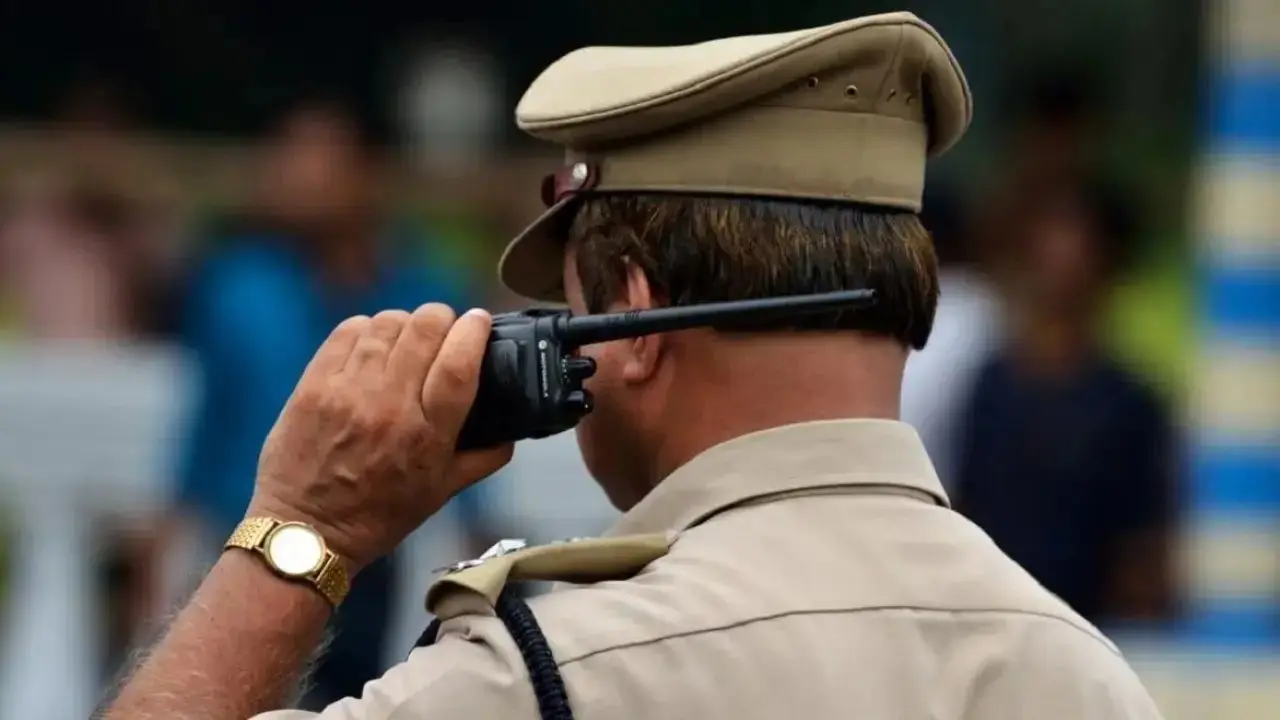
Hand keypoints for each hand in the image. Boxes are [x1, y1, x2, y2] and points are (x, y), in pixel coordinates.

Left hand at [247, 305, 513, 571]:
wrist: (305, 531)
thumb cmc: (376, 516)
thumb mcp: (440, 494)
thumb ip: (483, 460)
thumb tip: (511, 434)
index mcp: (427, 436)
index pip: (460, 363)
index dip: (474, 331)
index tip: (480, 321)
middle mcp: (389, 407)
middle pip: (425, 329)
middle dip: (443, 318)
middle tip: (445, 327)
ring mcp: (347, 392)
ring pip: (387, 324)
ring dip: (406, 322)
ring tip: (408, 336)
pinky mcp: (314, 385)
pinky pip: (348, 332)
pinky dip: (368, 329)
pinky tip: (373, 343)